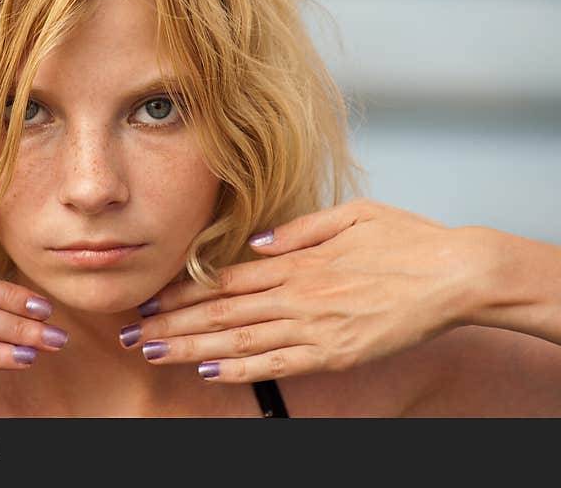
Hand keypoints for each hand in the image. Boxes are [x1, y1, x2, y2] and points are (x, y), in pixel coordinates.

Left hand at [119, 198, 485, 381]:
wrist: (456, 275)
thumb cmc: (407, 241)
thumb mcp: (352, 215)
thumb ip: (299, 230)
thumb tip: (259, 244)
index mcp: (297, 261)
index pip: (223, 280)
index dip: (181, 293)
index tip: (150, 299)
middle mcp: (297, 295)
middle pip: (219, 312)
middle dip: (171, 324)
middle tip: (132, 333)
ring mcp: (314, 328)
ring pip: (239, 341)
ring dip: (191, 349)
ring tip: (154, 353)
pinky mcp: (335, 355)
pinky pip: (278, 365)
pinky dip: (240, 370)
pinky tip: (209, 373)